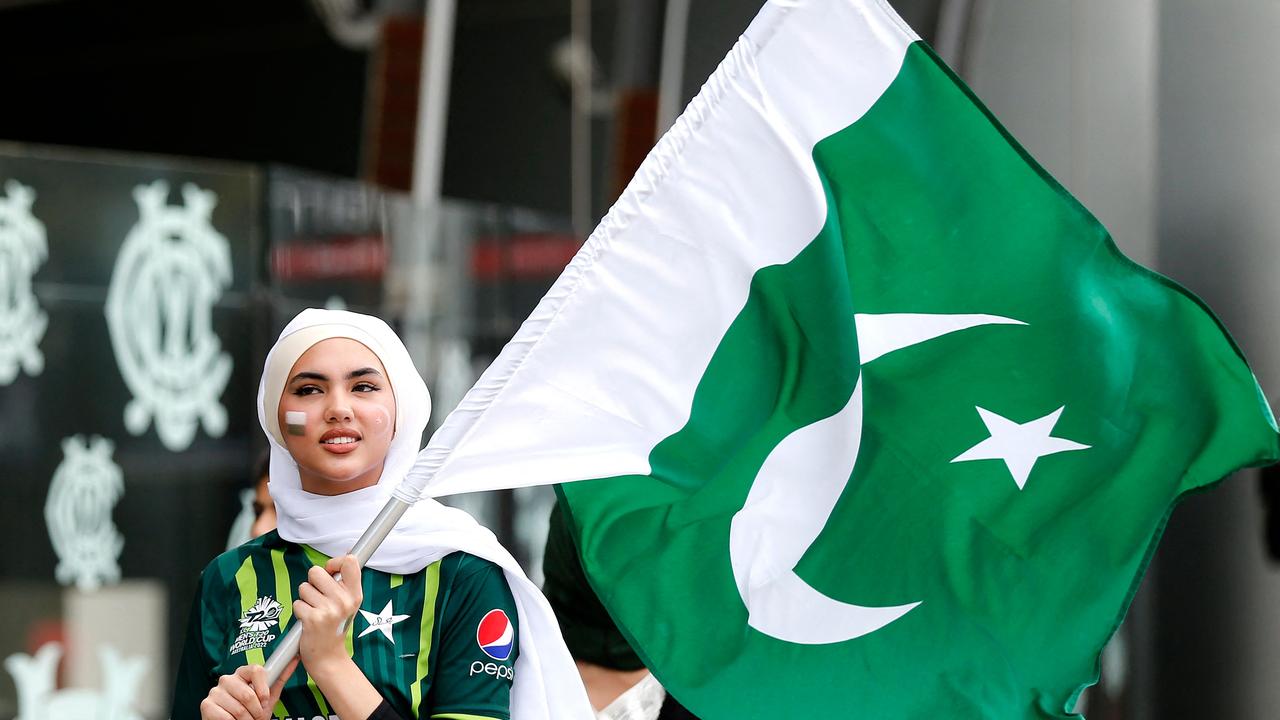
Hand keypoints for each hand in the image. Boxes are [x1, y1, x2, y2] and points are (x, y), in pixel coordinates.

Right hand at [199, 657, 297, 719]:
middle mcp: (227, 679)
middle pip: (248, 694)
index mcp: (242, 673)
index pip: (256, 670)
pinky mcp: (206, 705)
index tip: (265, 701)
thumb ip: (280, 677)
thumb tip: (296, 658)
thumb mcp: (268, 696)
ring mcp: (215, 691)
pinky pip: (226, 717)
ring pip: (239, 709)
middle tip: (256, 717)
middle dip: (256, 711)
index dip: (263, 688)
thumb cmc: (251, 712)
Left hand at [294, 554, 362, 675]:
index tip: (331, 572)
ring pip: (304, 587)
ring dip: (305, 599)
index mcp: (355, 594)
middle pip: (316, 571)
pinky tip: (308, 621)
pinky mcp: (312, 619)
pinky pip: (297, 603)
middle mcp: (344, 601)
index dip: (334, 562)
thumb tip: (346, 554)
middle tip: (320, 599)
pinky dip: (299, 611)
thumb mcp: (349, 603)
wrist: (328, 657)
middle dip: (313, 583)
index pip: (349, 562)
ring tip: (315, 611)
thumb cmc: (335, 626)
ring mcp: (329, 610)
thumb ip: (345, 581)